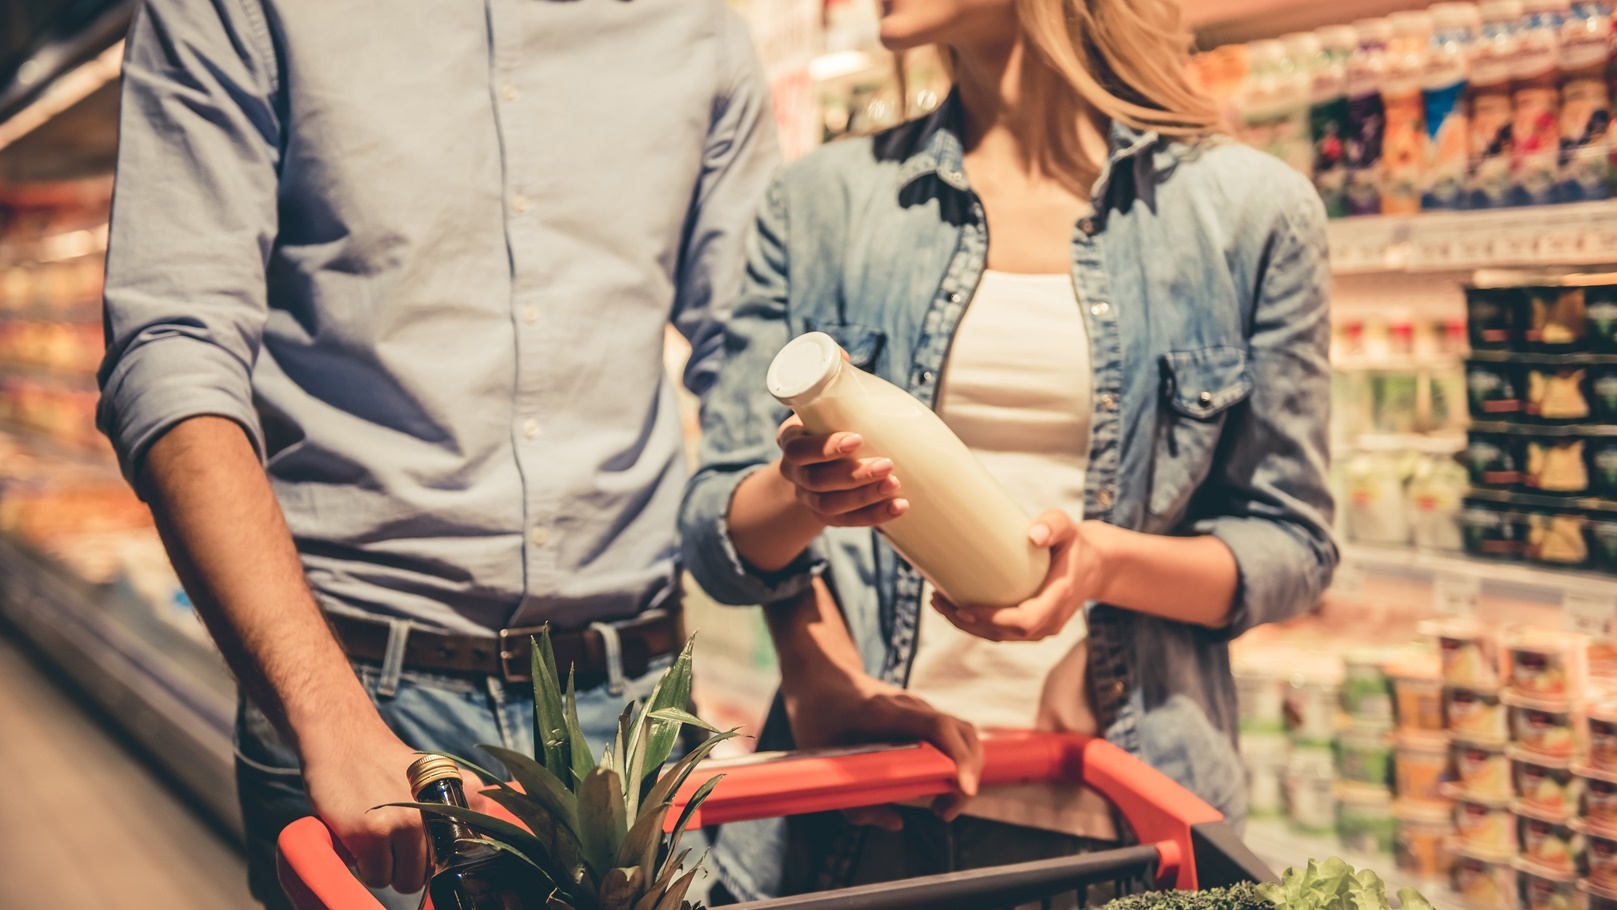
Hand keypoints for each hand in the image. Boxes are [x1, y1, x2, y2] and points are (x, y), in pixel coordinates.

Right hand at [301, 725, 496, 892]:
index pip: (463, 854)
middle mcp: (435, 811)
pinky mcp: (371, 833)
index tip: (425, 849)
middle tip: (392, 842)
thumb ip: (463, 798)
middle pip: (428, 874)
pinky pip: (376, 876)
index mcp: (457, 798)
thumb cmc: (388, 764)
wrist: (346, 739)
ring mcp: (403, 822)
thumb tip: (478, 832)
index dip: (440, 859)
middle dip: (408, 867)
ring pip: (403, 881)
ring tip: (376, 841)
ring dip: (387, 870)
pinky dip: (366, 868)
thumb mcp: (437, 773)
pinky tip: (360, 842)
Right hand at [775, 414, 907, 527]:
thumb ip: (849, 405)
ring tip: (894, 485)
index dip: (826, 448)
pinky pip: (847, 521)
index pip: (799, 450)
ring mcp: (807, 497)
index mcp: (791, 440)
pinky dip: (874, 515)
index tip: (858, 439)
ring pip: (830, 505)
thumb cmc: (832, 423)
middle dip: (853, 475)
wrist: (816, 459)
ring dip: (865, 497)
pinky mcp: (825, 516)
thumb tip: (896, 404)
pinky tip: (898, 506)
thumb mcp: (830, 409)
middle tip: (887, 465)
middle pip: (817, 480)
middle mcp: (794, 471)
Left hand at [782, 667, 981, 829]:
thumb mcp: (825, 765)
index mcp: (885, 713)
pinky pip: (950, 735)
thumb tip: (896, 823)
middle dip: (967, 774)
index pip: (938, 728)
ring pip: (961, 733)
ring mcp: (918, 707)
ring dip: (965, 769)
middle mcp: (909, 705)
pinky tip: (938, 785)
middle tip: (945, 811)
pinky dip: (956, 761)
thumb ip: (856, 802)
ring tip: (942, 803)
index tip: (963, 789)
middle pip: (961, 732)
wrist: (821, 676)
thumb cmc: (818, 717)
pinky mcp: (919, 714)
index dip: (958, 758)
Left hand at [931, 510, 1110, 641]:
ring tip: (939, 603)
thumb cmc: (1076, 543)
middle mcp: (1051, 620)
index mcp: (1059, 598)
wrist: (1097, 564)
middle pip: (1005, 632)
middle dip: (969, 622)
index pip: (1024, 621)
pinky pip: (1003, 632)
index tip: (964, 607)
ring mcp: (1043, 626)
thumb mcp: (1069, 528)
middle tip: (939, 600)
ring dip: (968, 625)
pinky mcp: (1033, 625)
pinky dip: (978, 624)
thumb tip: (1033, 533)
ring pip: (1001, 636)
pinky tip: (955, 609)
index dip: (993, 619)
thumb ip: (1053, 525)